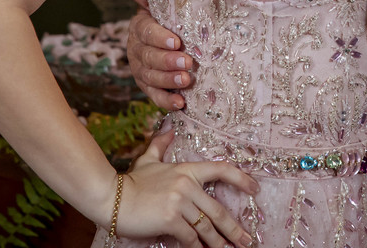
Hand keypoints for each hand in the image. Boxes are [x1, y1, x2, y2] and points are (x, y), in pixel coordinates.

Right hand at [116, 128, 258, 246]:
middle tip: (246, 240)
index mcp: (186, 170)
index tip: (255, 189)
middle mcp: (187, 185)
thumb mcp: (147, 161)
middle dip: (234, 228)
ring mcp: (179, 202)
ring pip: (206, 227)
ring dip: (219, 242)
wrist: (111, 197)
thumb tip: (168, 129)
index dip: (241, 179)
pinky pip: (190, 237)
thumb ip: (160, 146)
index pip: (221, 169)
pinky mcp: (170, 219)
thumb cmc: (131, 182)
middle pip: (218, 210)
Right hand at [123, 0, 193, 109]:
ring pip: (150, 78)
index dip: (160, 38)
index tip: (177, 41)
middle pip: (148, 57)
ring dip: (168, 81)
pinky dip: (166, 101)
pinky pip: (154, 96)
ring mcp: (141, 70)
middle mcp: (136, 49)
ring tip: (187, 81)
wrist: (173, 39)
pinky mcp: (149, 87)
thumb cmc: (171, 18)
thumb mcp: (161, 3)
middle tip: (188, 63)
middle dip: (168, 61)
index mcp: (140, 27)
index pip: (146, 32)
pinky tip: (180, 104)